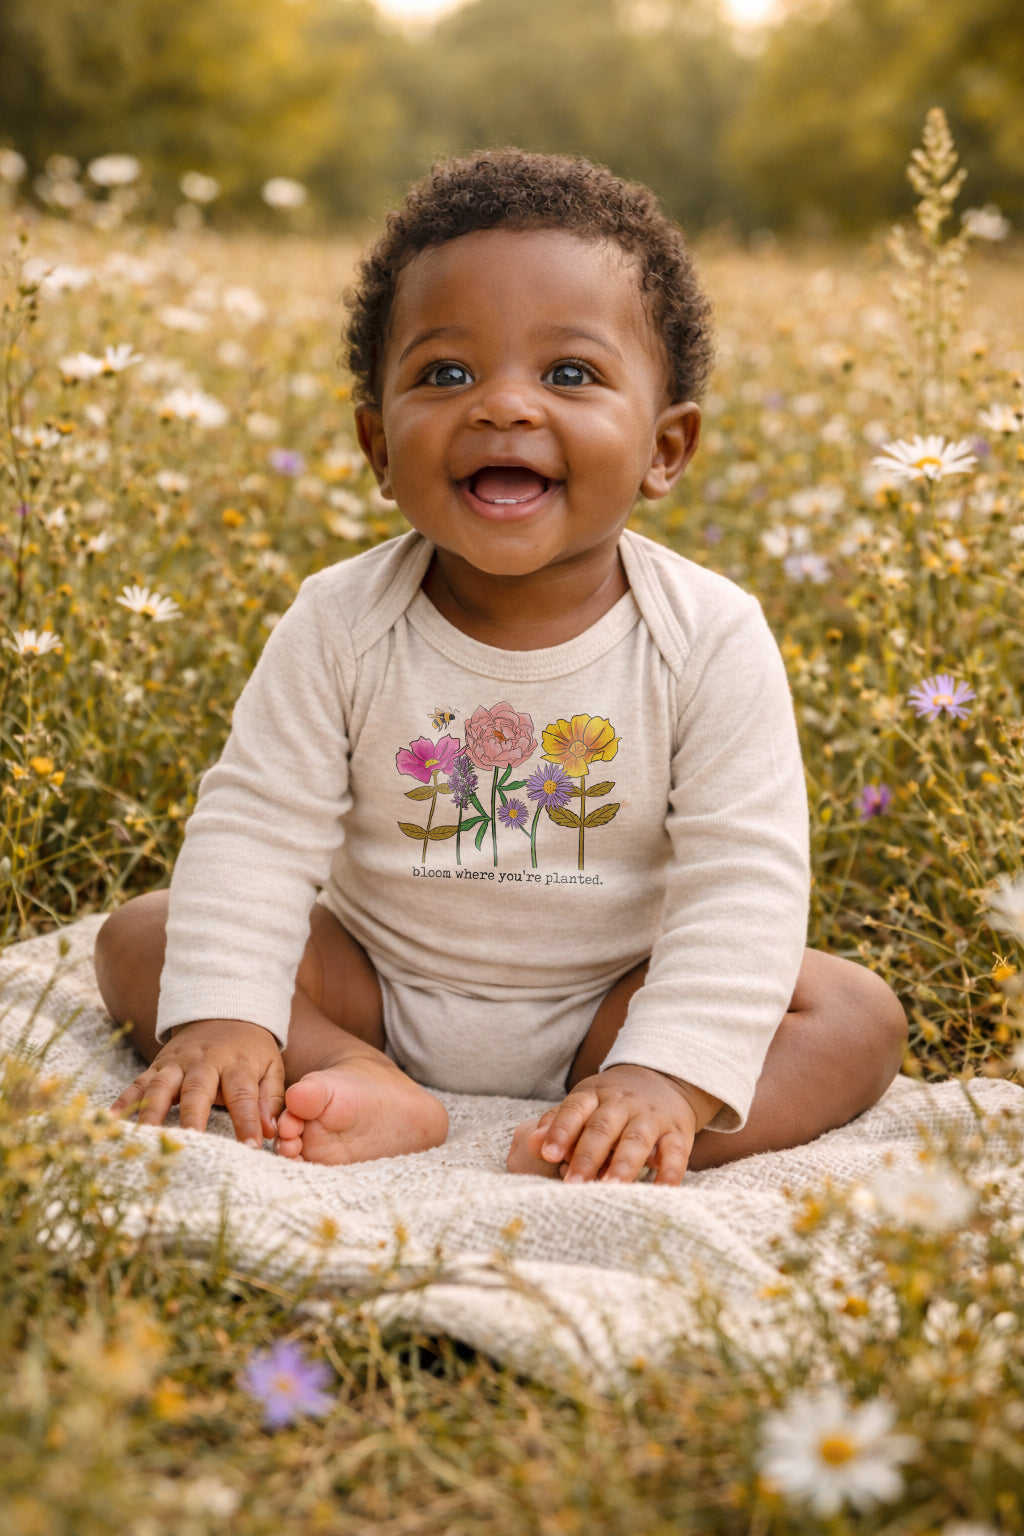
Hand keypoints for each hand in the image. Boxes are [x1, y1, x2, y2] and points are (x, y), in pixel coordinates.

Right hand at [110, 1018, 285, 1147]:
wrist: (225, 1011)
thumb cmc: (250, 1050)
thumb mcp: (271, 1066)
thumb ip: (270, 1098)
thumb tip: (270, 1132)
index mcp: (237, 1063)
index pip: (244, 1094)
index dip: (247, 1121)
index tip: (251, 1147)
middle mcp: (204, 1061)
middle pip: (197, 1089)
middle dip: (193, 1116)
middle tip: (191, 1142)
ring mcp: (177, 1062)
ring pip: (161, 1085)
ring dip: (152, 1111)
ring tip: (146, 1137)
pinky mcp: (158, 1065)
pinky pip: (138, 1083)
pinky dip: (124, 1100)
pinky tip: (110, 1120)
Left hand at [524, 1063, 721, 1185]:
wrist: (665, 1079)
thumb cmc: (613, 1103)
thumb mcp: (585, 1103)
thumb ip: (558, 1123)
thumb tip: (532, 1145)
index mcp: (595, 1095)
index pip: (575, 1108)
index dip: (561, 1130)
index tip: (549, 1154)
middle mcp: (623, 1104)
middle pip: (603, 1127)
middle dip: (587, 1156)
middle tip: (573, 1184)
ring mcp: (652, 1117)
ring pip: (637, 1139)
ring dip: (623, 1164)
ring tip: (610, 1187)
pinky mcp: (678, 1133)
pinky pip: (676, 1153)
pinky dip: (670, 1173)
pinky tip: (661, 1191)